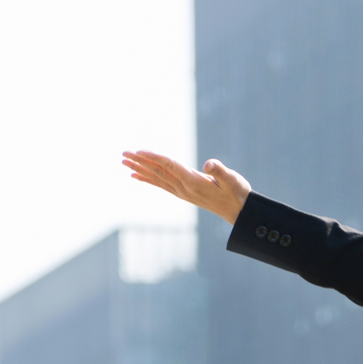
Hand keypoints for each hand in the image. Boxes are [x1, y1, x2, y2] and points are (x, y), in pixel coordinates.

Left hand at [121, 149, 250, 224]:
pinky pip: (160, 184)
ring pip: (156, 178)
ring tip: (124, 162)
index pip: (170, 166)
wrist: (239, 212)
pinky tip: (136, 175)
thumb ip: (221, 171)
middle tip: (123, 154)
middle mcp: (184, 188)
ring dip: (140, 169)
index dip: (154, 157)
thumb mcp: (234, 180)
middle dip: (140, 162)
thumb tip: (209, 164)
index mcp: (194, 182)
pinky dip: (147, 179)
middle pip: (158, 172)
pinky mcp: (182, 193)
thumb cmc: (237, 193)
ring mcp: (182, 192)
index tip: (139, 151)